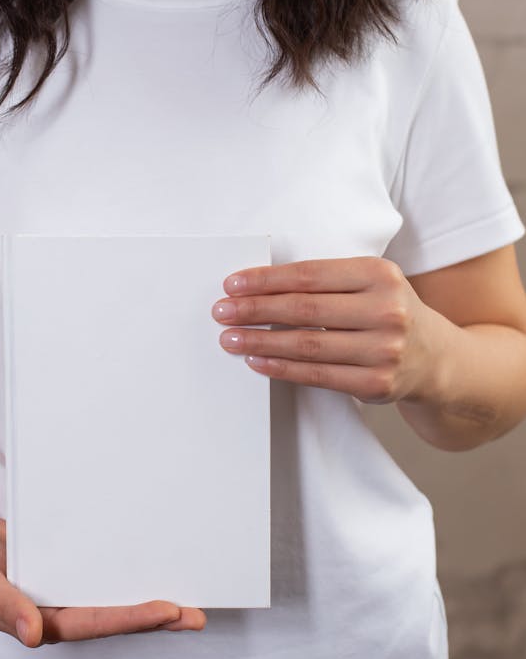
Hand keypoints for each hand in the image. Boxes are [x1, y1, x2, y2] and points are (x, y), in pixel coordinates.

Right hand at [0, 517, 207, 648]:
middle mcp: (59, 611)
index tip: (167, 611)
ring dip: (150, 601)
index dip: (131, 618)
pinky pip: (104, 575)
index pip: (93, 623)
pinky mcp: (70, 569)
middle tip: (197, 616)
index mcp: (40, 622)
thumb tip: (34, 636)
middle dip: (156, 618)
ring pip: (115, 599)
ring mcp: (66, 592)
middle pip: (115, 618)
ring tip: (191, 602)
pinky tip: (155, 567)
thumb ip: (6, 607)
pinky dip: (129, 573)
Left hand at [211, 256, 440, 404]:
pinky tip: (257, 360)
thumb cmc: (388, 311)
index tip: (232, 284)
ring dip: (261, 341)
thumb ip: (326, 281)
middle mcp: (387, 310)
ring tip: (230, 338)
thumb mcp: (370, 283)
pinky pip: (317, 375)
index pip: (310, 275)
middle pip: (305, 309)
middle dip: (255, 310)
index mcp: (380, 274)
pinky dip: (281, 368)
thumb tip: (257, 287)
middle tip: (221, 311)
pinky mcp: (377, 384)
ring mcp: (384, 350)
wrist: (436, 357)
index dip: (266, 280)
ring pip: (307, 345)